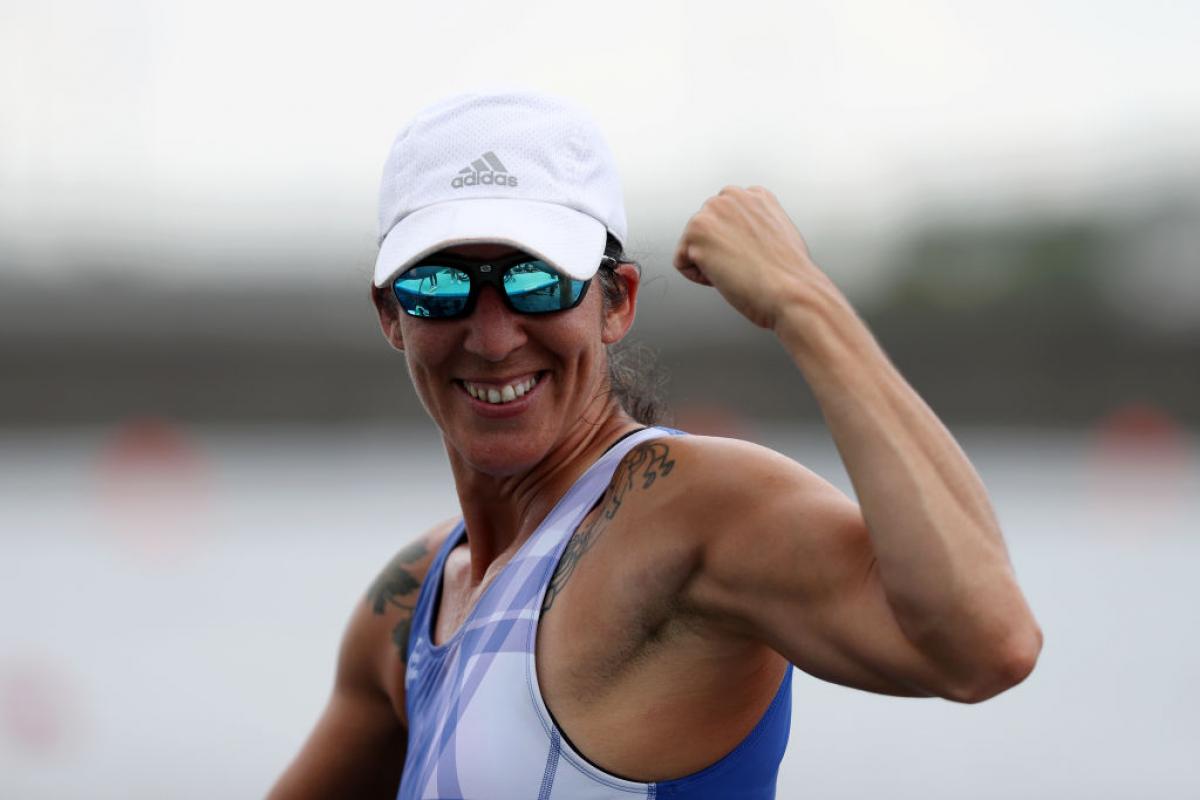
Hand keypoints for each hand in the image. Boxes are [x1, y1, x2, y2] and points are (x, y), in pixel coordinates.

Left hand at [672, 186, 836, 330]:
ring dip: (709, 264)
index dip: (736, 246)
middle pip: (704, 231)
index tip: (754, 257)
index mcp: (755, 195)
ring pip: (691, 245)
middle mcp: (732, 196)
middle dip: (718, 252)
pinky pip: (681, 262)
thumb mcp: (780, 235)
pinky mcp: (696, 232)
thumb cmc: (790, 277)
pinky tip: (724, 276)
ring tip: (737, 270)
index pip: (724, 219)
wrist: (792, 292)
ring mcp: (712, 211)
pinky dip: (698, 277)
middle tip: (745, 266)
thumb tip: (740, 236)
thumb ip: (756, 225)